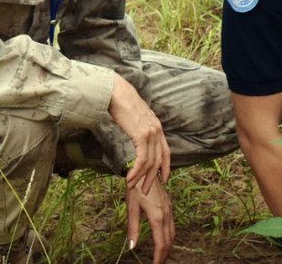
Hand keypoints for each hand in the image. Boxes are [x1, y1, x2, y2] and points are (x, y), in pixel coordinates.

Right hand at [108, 75, 169, 192]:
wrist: (116, 92)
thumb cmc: (121, 104)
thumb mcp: (135, 119)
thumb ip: (139, 129)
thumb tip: (135, 138)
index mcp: (157, 127)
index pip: (166, 152)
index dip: (165, 168)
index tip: (162, 179)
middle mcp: (157, 130)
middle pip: (158, 161)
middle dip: (151, 178)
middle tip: (144, 190)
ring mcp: (151, 132)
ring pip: (150, 163)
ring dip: (140, 177)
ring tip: (132, 186)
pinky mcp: (142, 135)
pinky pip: (142, 159)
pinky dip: (136, 171)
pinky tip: (130, 178)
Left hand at [126, 178, 173, 263]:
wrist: (144, 169)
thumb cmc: (135, 188)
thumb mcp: (131, 208)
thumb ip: (133, 229)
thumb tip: (131, 246)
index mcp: (156, 216)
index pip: (160, 242)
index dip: (158, 256)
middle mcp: (166, 214)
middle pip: (169, 240)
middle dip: (164, 254)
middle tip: (158, 263)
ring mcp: (169, 210)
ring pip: (172, 233)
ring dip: (168, 246)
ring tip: (161, 256)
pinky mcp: (169, 206)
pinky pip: (172, 225)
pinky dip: (170, 237)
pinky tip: (164, 240)